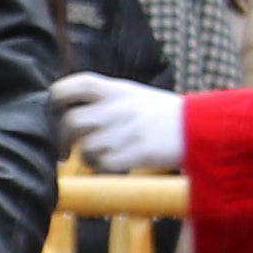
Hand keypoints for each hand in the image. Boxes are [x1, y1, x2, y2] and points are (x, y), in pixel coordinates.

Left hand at [54, 73, 184, 175]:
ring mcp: (127, 130)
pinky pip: (103, 164)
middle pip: (72, 121)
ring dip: (85, 156)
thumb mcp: (134, 94)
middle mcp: (119, 107)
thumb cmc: (164, 113)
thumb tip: (69, 109)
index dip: (57, 96)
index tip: (52, 111)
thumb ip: (104, 98)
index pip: (76, 85)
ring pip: (86, 146)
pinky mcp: (136, 153)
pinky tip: (110, 164)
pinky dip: (101, 167)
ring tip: (96, 156)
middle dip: (62, 138)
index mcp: (117, 89)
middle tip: (62, 150)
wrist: (200, 127)